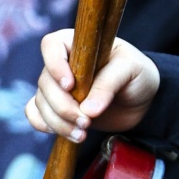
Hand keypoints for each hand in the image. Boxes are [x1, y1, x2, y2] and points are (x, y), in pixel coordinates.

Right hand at [26, 30, 160, 139]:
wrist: (142, 100)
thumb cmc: (137, 74)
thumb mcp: (131, 69)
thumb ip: (109, 84)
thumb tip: (88, 109)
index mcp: (76, 44)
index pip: (51, 46)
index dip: (54, 65)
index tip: (71, 86)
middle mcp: (62, 65)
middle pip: (45, 82)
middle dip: (62, 106)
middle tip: (86, 121)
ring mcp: (58, 88)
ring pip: (41, 103)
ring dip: (58, 122)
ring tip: (82, 134)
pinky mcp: (58, 109)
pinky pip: (36, 115)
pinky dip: (46, 126)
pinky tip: (69, 133)